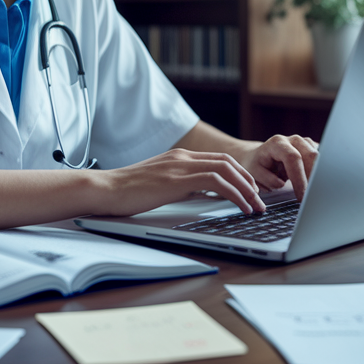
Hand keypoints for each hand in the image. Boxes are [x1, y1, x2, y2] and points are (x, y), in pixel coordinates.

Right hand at [93, 149, 267, 216]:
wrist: (104, 190)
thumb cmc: (126, 192)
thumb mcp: (158, 185)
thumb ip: (179, 185)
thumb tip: (199, 194)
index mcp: (178, 157)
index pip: (218, 159)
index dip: (239, 174)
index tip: (250, 191)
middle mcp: (182, 157)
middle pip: (228, 162)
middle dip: (249, 181)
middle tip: (260, 199)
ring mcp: (180, 166)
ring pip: (227, 170)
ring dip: (247, 189)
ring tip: (257, 207)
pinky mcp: (177, 179)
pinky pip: (217, 182)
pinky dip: (235, 194)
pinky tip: (242, 207)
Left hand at [240, 135, 317, 200]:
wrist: (259, 157)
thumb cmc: (257, 165)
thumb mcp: (255, 173)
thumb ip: (267, 179)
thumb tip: (282, 183)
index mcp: (277, 143)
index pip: (293, 158)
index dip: (299, 178)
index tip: (301, 197)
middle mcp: (293, 140)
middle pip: (311, 157)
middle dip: (312, 180)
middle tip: (310, 198)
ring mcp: (305, 143)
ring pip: (319, 160)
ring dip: (316, 178)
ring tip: (310, 192)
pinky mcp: (313, 149)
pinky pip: (321, 162)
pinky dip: (319, 175)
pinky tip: (313, 186)